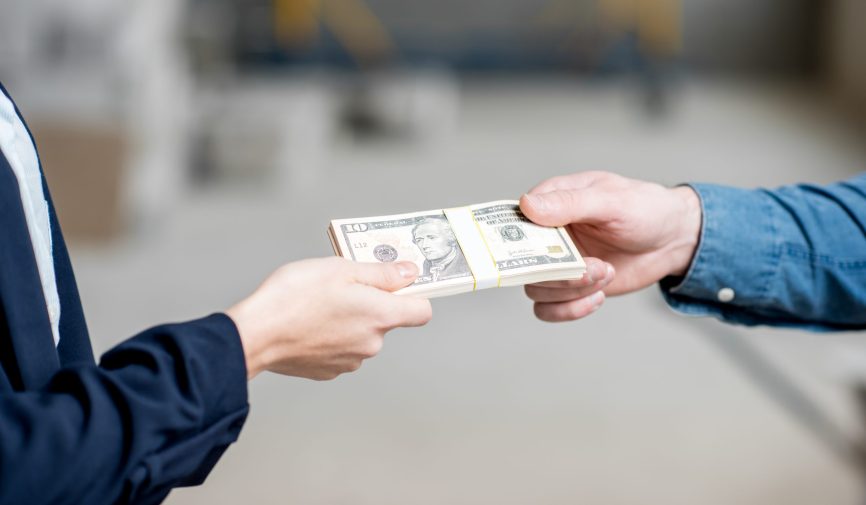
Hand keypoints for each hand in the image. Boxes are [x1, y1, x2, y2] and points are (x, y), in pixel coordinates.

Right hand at [226, 257, 431, 379]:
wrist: (256, 334)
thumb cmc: (295, 296)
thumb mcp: (341, 269)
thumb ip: (381, 274)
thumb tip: (410, 273)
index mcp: (380, 316)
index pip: (422, 311)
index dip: (413, 296)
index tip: (398, 284)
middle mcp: (371, 343)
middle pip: (385, 321)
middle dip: (370, 304)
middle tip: (340, 287)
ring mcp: (351, 361)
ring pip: (361, 335)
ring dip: (348, 321)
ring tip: (317, 306)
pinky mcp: (328, 371)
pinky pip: (340, 350)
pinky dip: (330, 338)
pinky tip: (308, 325)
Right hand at [520, 171, 701, 321]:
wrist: (673, 239)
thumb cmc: (645, 209)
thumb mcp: (611, 200)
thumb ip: (569, 203)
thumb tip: (527, 205)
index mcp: (551, 201)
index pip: (515, 222)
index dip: (518, 240)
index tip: (540, 253)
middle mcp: (547, 234)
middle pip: (523, 262)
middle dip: (558, 273)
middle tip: (595, 267)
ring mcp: (558, 262)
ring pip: (536, 289)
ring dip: (571, 290)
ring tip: (606, 274)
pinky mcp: (570, 287)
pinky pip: (548, 309)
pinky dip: (569, 310)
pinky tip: (597, 297)